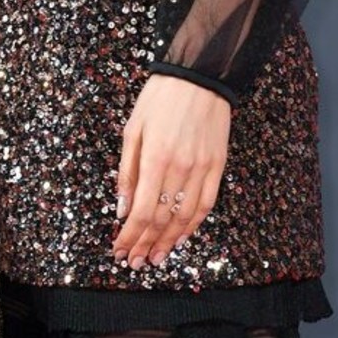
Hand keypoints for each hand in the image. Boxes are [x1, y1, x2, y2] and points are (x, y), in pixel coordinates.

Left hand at [112, 74, 231, 270]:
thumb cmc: (160, 98)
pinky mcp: (218, 167)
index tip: (120, 249)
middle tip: (134, 261)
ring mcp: (202, 169)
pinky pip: (206, 205)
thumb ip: (127, 170)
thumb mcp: (132, 128)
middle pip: (161, 219)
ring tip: (154, 258)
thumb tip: (122, 207)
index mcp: (155, 156)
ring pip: (184, 218)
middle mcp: (180, 167)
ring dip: (168, 242)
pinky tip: (180, 237)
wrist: (199, 76)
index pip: (141, 210)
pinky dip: (192, 226)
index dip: (130, 236)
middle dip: (145, 243)